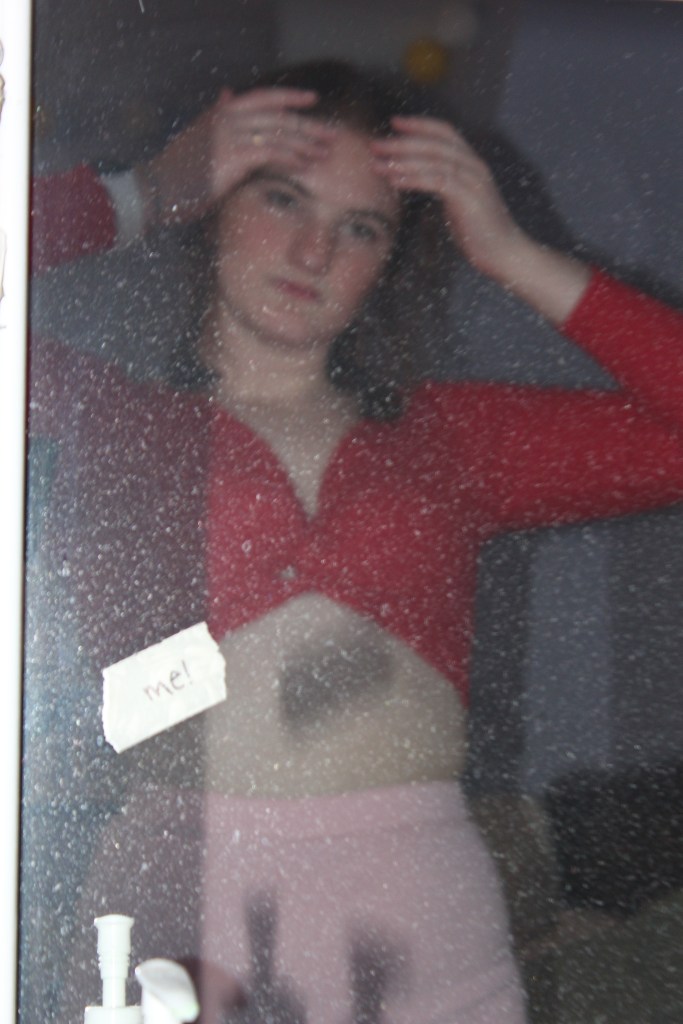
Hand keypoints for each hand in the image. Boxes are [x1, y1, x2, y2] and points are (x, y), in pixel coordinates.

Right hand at [137, 87, 333, 226]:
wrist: (156, 189)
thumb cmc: (179, 172)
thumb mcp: (199, 135)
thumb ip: (218, 115)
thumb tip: (228, 94)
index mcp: (222, 112)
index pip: (263, 97)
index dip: (290, 97)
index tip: (313, 101)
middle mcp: (227, 117)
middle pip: (278, 116)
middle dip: (308, 126)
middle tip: (331, 135)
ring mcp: (229, 135)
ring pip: (278, 134)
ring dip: (306, 144)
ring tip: (325, 154)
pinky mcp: (232, 156)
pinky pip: (271, 153)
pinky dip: (291, 158)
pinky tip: (305, 165)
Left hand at [372, 116, 523, 279]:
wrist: (504, 253)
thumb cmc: (479, 232)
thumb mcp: (459, 203)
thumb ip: (443, 186)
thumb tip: (419, 181)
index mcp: (472, 163)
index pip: (445, 133)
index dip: (419, 125)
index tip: (394, 123)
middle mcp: (473, 166)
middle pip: (434, 144)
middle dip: (402, 142)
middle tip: (375, 144)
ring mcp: (472, 180)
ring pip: (433, 161)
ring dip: (402, 161)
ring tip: (377, 164)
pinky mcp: (468, 198)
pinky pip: (437, 181)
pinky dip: (413, 179)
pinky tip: (394, 181)